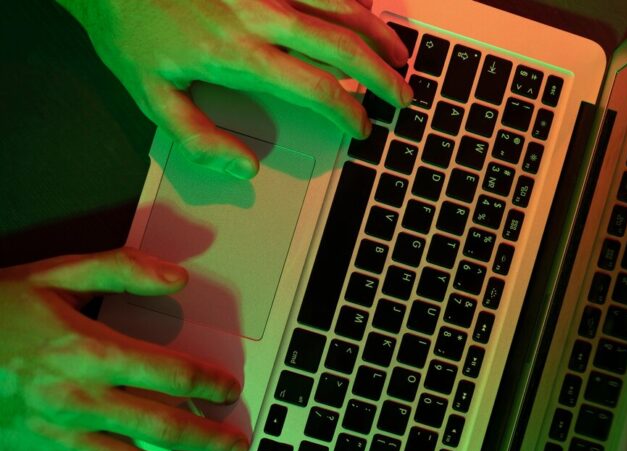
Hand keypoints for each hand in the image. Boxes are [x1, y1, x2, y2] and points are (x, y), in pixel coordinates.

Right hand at [0, 248, 248, 450]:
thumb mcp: (55, 275)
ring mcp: (54, 436)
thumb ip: (121, 269)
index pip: (169, 373)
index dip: (208, 383)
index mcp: (87, 351)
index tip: (229, 389)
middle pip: (160, 427)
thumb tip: (176, 277)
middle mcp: (76, 399)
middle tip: (235, 444)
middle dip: (207, 439)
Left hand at [57, 0, 411, 178]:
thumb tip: (244, 167)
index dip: (349, 113)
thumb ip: (199, 137)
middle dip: (383, 76)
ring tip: (401, 55)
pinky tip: (368, 11)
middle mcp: (262, 15)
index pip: (317, 88)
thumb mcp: (150, 95)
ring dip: (379, 33)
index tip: (362, 128)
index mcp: (241, 54)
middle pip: (344, 46)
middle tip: (404, 96)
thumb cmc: (129, 29)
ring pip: (343, 6)